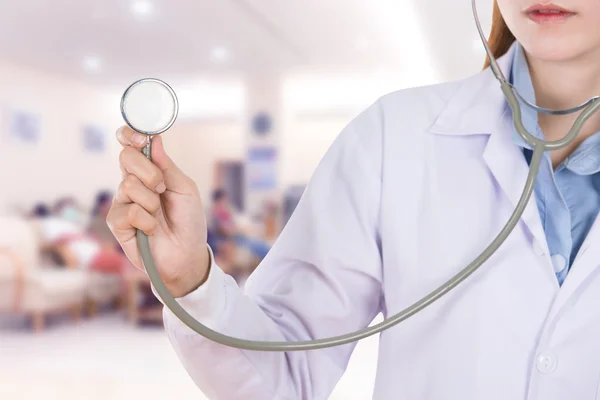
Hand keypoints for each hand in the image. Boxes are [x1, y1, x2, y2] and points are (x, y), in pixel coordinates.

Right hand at [106, 126, 209, 297]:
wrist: (187, 255)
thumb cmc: (188, 222)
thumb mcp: (185, 189)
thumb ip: (167, 166)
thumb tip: (154, 140)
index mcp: (148, 172)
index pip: (129, 145)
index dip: (129, 135)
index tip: (141, 138)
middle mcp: (132, 183)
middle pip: (126, 157)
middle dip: (149, 172)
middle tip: (162, 188)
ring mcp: (122, 202)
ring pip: (128, 185)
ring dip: (151, 201)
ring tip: (159, 214)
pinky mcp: (117, 223)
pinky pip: (128, 211)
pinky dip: (145, 221)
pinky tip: (151, 230)